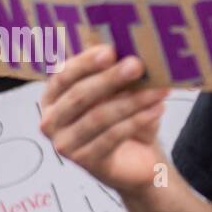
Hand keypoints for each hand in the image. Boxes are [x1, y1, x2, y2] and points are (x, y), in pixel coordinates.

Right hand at [40, 46, 169, 195]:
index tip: (110, 51)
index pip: (62, 76)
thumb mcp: (119, 90)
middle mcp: (51, 121)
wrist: (135, 158)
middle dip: (110, 78)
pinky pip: (112, 137)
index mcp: (53, 97)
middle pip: (79, 96)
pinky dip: (138, 120)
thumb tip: (129, 49)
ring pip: (99, 117)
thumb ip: (115, 71)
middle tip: (137, 65)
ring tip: (159, 89)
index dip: (85, 62)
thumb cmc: (122, 116)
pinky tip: (158, 108)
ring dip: (133, 100)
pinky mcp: (86, 162)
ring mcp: (65, 144)